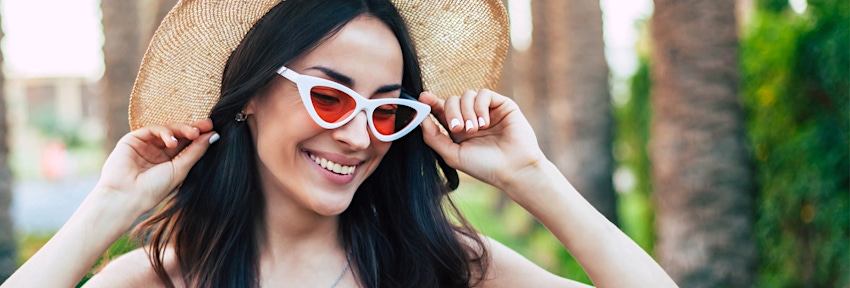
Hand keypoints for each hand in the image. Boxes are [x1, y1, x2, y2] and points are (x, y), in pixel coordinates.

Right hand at [95, 119, 216, 216]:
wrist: (126, 196)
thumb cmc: (153, 189)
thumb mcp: (180, 170)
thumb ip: (195, 152)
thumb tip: (214, 135)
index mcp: (169, 163)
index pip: (187, 145)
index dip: (200, 136)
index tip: (214, 130)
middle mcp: (158, 153)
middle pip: (179, 135)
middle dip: (194, 128)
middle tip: (207, 124)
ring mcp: (145, 145)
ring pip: (167, 129)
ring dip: (182, 129)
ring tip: (193, 134)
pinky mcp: (133, 139)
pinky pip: (152, 129)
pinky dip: (165, 132)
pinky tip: (172, 142)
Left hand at [419, 89, 546, 192]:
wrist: (513, 169)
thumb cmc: (484, 167)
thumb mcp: (453, 155)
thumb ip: (434, 137)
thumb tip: (420, 118)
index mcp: (458, 130)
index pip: (441, 111)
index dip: (431, 103)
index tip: (422, 98)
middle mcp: (471, 118)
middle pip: (452, 100)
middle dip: (451, 112)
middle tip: (457, 129)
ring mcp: (486, 110)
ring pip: (466, 95)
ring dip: (467, 112)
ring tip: (475, 130)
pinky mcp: (502, 105)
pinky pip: (484, 94)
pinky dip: (480, 107)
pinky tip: (484, 123)